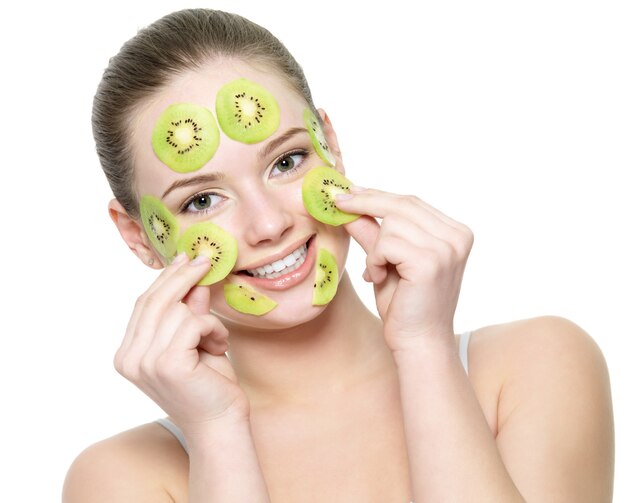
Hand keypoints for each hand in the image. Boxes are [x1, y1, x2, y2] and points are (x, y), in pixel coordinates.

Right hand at [114, 254, 247, 435]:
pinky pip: (193, 322)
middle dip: (182, 276)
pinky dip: (213, 328)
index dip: (165, 278)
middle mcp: (129, 359)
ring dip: (205, 317)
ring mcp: (144, 362)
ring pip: (176, 310)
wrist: (221, 424)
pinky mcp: (167, 364)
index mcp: (128, 354)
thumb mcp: (196, 341)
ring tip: (217, 338)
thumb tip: (194, 279)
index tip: (185, 258)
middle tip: (205, 260)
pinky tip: (220, 345)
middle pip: (154, 300)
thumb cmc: (209, 385)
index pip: (143, 304)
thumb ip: (189, 312)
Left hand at [335, 188, 473, 350]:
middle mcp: (457, 236)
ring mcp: (447, 248)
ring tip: (376, 271)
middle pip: (402, 204)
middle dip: (365, 202)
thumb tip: (347, 203)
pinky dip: (374, 259)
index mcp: (455, 233)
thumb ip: (372, 231)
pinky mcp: (431, 262)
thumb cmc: (404, 305)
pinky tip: (378, 278)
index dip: (376, 195)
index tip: (348, 192)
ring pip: (391, 222)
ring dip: (374, 247)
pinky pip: (386, 243)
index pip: (411, 202)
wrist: (418, 343)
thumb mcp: (385, 260)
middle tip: (338, 204)